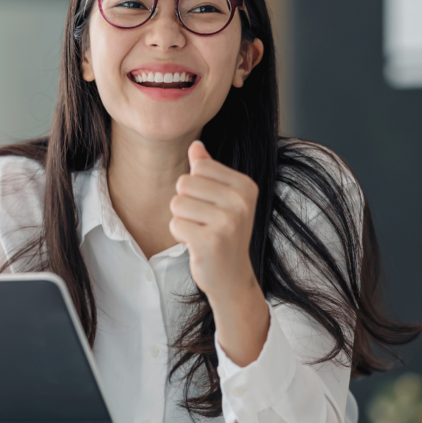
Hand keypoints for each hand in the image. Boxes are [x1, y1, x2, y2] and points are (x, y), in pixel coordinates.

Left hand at [169, 140, 259, 305]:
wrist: (231, 278)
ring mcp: (228, 222)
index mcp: (246, 186)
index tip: (210, 206)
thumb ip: (208, 170)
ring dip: (182, 220)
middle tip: (204, 223)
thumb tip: (196, 144)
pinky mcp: (211, 241)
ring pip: (177, 203)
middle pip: (184, 182)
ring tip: (201, 233)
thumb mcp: (221, 199)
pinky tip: (197, 245)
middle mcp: (241, 202)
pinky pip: (175, 224)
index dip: (195, 186)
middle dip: (185, 203)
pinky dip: (180, 235)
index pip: (199, 166)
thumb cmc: (223, 234)